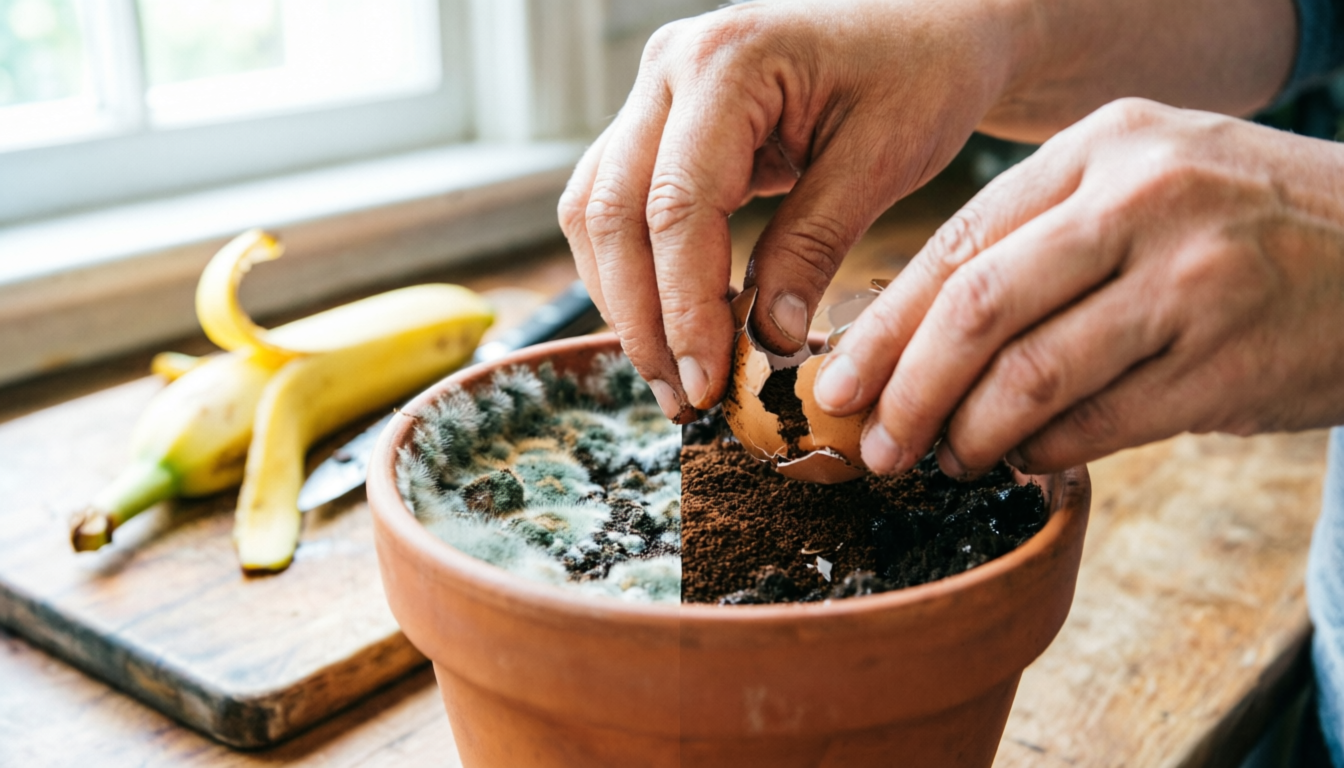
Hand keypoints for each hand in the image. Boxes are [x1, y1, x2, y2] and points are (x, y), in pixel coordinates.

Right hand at [557, 0, 1025, 420]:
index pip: (677, 206)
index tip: (708, 382)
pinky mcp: (660, 123)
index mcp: (728, 62)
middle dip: (641, 318)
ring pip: (595, 212)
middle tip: (683, 397)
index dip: (683, 307)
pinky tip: (670, 325)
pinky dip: (634, 270)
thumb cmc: (919, 73)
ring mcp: (655, 93)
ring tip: (674, 376)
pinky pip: (616, 204)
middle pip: (611, 212)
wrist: (926, 24)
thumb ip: (814, 243)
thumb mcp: (884, 159)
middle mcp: (670, 68)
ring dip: (625, 301)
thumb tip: (762, 340)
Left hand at [814, 98, 1343, 476]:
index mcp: (1104, 147)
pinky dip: (1043, 452)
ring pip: (1032, 376)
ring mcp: (1191, 280)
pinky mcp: (1227, 361)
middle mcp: (1143, 200)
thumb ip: (1042, 238)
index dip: (885, 324)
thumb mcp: (1147, 183)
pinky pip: (1099, 423)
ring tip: (943, 460)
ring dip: (969, 434)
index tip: (836, 380)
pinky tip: (1021, 459)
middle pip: (978, 308)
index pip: (960, 242)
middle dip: (906, 389)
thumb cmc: (1243, 226)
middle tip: (874, 444)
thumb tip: (916, 337)